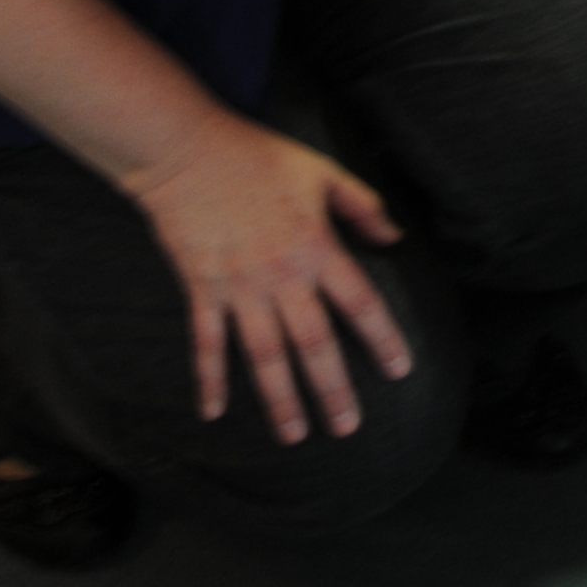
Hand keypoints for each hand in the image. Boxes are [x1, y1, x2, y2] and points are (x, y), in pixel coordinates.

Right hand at [116, 112, 413, 443]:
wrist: (187, 151)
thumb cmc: (258, 157)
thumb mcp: (322, 171)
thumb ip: (362, 206)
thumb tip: (393, 239)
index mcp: (316, 247)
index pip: (359, 302)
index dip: (382, 337)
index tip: (399, 371)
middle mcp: (281, 275)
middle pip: (313, 342)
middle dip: (332, 388)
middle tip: (348, 427)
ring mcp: (238, 286)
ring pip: (264, 354)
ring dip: (280, 398)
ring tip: (295, 435)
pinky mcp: (202, 289)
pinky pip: (207, 343)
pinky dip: (210, 379)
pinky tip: (215, 412)